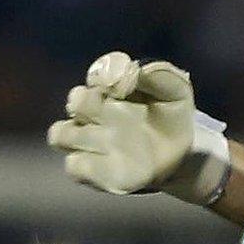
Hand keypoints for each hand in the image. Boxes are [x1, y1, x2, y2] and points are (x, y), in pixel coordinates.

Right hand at [46, 51, 230, 202]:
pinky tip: (116, 164)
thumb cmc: (172, 116)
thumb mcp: (174, 90)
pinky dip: (88, 165)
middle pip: (74, 102)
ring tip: (111, 140)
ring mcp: (90, 143)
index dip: (104, 77)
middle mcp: (93, 114)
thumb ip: (157, 74)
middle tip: (117, 112)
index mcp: (109, 89)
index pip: (95, 76)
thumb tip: (132, 71)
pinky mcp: (94, 172)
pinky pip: (74, 166)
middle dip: (92, 104)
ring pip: (60, 134)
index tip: (124, 86)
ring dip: (79, 135)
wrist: (183, 153)